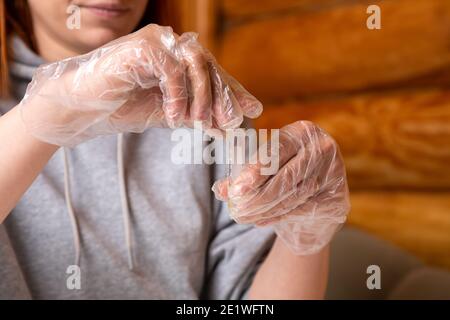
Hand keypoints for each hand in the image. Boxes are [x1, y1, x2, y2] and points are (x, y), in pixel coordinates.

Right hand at [19, 24, 261, 146]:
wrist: (83, 108)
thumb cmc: (123, 108)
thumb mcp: (170, 114)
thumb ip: (198, 116)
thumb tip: (228, 128)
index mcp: (177, 56)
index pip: (213, 70)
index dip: (232, 91)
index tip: (251, 111)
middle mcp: (169, 43)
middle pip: (209, 64)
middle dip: (222, 97)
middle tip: (230, 123)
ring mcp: (155, 41)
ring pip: (196, 61)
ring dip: (203, 94)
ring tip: (199, 122)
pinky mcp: (141, 46)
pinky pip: (172, 68)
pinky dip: (178, 94)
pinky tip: (173, 117)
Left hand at [213, 121, 350, 254]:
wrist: (318, 197)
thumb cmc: (285, 175)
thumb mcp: (265, 169)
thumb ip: (242, 176)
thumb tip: (221, 190)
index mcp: (302, 131)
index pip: (277, 150)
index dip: (255, 170)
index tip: (237, 189)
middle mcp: (322, 148)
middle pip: (285, 177)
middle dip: (257, 197)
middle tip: (236, 210)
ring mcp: (334, 173)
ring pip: (293, 196)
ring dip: (264, 210)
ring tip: (243, 217)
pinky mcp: (337, 197)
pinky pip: (302, 210)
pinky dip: (277, 217)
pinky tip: (260, 221)